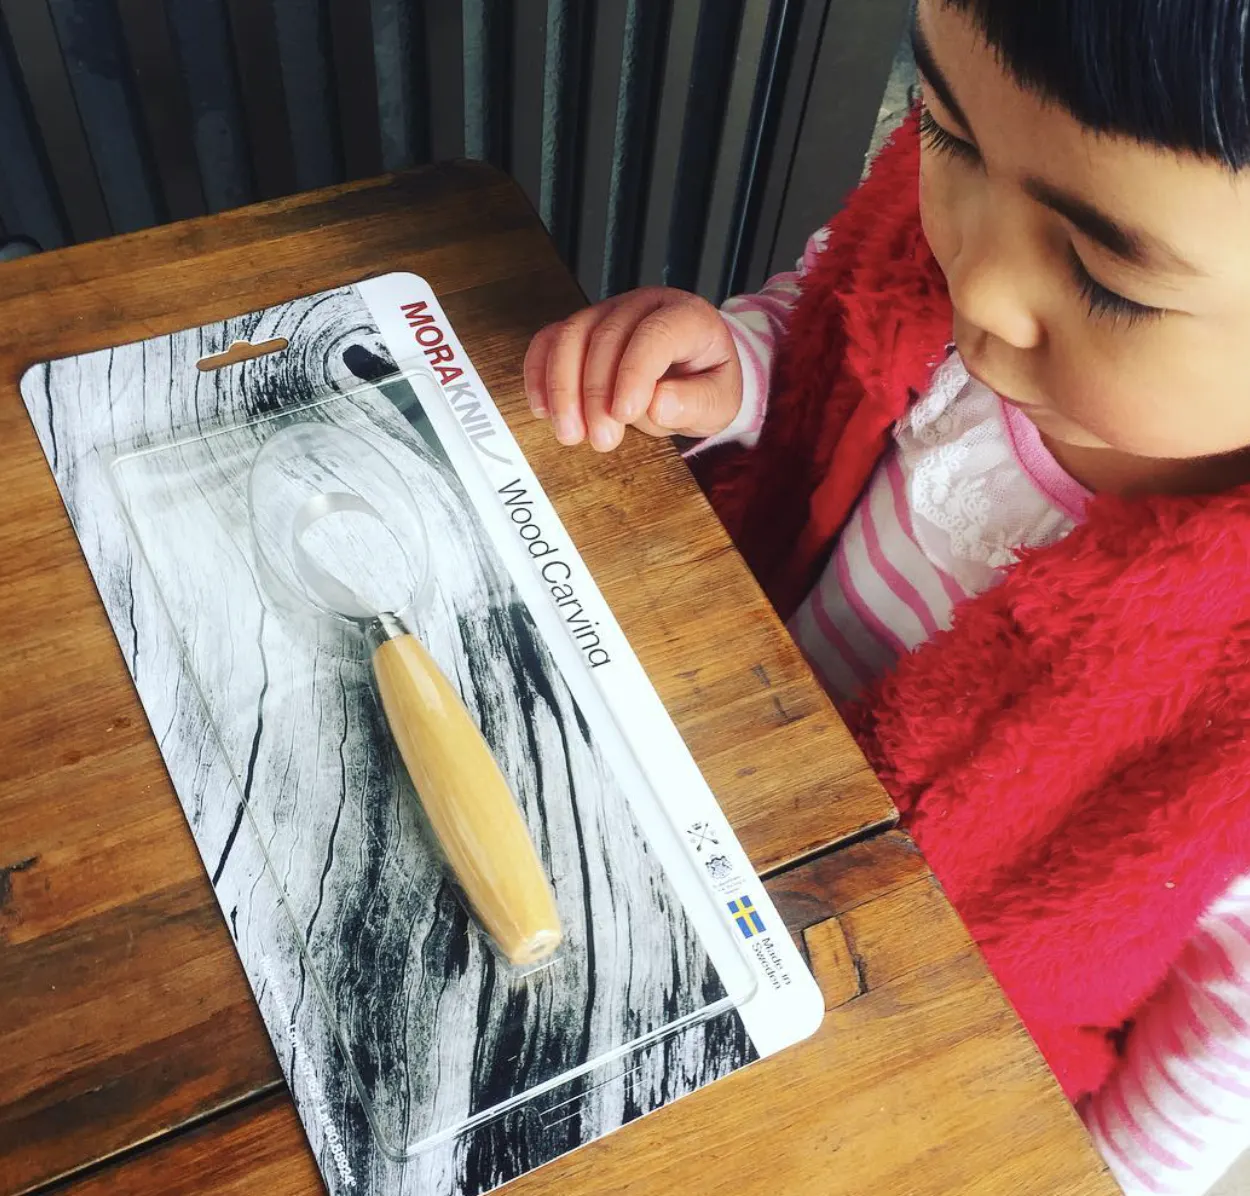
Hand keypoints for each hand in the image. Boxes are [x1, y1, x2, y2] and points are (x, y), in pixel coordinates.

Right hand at [523, 287, 742, 451]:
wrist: (693, 371)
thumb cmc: (705, 383)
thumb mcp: (720, 402)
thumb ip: (696, 403)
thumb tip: (659, 404)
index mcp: (687, 316)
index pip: (655, 334)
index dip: (634, 373)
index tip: (624, 415)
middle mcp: (644, 305)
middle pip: (606, 336)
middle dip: (596, 392)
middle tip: (602, 439)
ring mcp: (608, 312)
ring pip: (571, 336)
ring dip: (563, 389)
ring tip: (570, 434)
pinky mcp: (581, 329)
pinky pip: (549, 341)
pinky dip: (540, 375)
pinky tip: (544, 410)